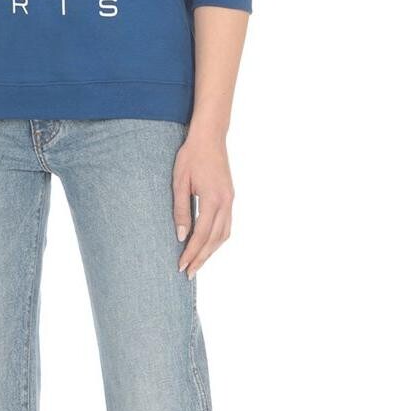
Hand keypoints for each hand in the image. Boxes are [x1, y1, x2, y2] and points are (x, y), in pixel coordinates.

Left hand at [173, 129, 233, 277]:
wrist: (210, 137)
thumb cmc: (191, 156)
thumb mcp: (179, 182)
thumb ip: (181, 210)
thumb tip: (181, 236)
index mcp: (213, 199)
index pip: (201, 234)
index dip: (191, 253)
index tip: (181, 266)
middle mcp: (226, 202)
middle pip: (214, 239)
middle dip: (201, 258)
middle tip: (189, 274)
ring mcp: (230, 200)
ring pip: (224, 235)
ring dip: (211, 251)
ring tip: (197, 264)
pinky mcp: (230, 197)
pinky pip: (226, 225)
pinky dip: (217, 239)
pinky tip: (207, 246)